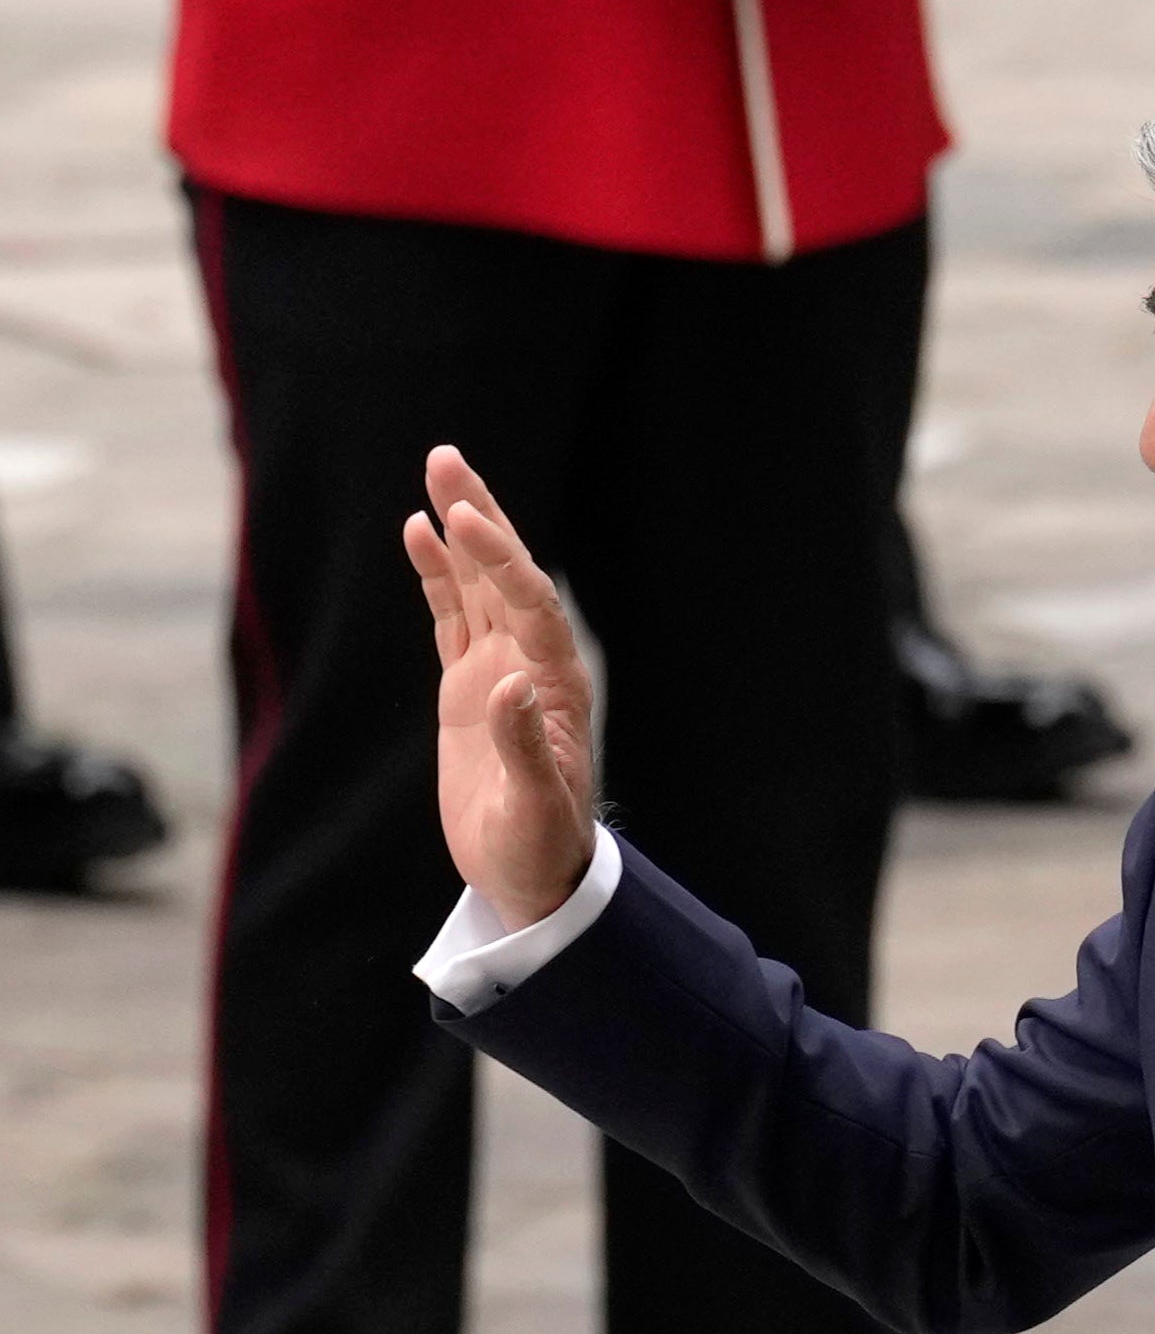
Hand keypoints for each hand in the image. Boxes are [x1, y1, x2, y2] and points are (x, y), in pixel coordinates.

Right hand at [402, 446, 594, 932]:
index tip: (462, 517)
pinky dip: (439, 575)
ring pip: (479, 586)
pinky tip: (420, 532)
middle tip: (446, 458)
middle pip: (507, 576)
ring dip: (460, 531)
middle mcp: (533, 667)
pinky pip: (454, 616)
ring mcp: (501, 672)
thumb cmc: (539, 848)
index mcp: (555, 686)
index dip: (500, 560)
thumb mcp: (531, 807)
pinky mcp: (470, 687)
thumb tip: (509, 688)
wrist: (533, 875)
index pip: (531, 605)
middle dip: (480, 517)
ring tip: (436, 472)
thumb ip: (522, 748)